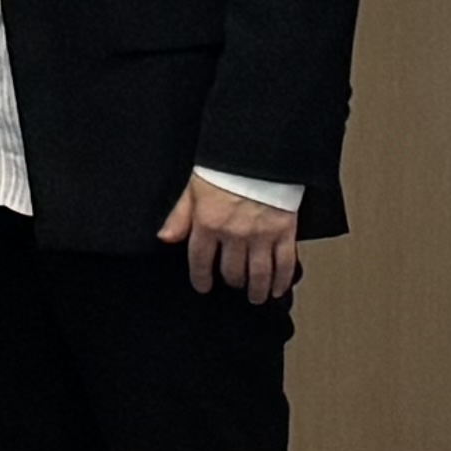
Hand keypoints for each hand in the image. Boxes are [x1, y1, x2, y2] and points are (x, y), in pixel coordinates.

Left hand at [162, 175, 304, 303]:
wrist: (258, 153)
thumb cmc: (225, 167)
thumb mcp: (193, 188)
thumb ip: (180, 216)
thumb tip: (165, 238)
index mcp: (208, 223)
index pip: (200, 261)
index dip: (200, 278)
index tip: (203, 286)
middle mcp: (234, 234)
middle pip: (231, 271)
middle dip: (231, 282)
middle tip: (232, 285)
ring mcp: (261, 236)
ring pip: (258, 274)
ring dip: (256, 290)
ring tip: (255, 297)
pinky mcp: (285, 232)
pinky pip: (285, 264)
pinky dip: (282, 281)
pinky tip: (278, 289)